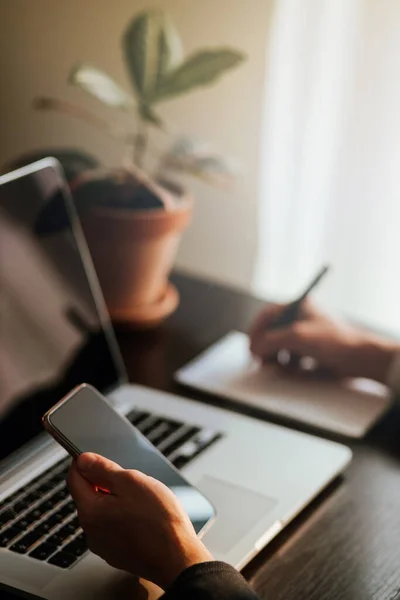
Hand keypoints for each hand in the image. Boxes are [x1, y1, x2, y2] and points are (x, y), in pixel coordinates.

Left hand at [68, 453, 212, 589]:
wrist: (178, 558)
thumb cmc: (159, 521)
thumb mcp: (132, 482)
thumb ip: (104, 469)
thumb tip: (83, 460)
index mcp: (90, 511)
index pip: (74, 478)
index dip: (83, 462)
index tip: (94, 456)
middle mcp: (91, 531)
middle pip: (89, 495)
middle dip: (107, 483)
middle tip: (132, 482)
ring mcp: (103, 545)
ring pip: (103, 511)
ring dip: (117, 500)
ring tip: (143, 502)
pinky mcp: (116, 554)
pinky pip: (113, 527)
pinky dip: (124, 517)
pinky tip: (144, 518)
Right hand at [249, 300, 397, 382]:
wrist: (359, 358)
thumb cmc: (333, 341)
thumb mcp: (296, 337)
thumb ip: (270, 341)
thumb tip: (255, 348)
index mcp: (298, 306)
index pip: (268, 314)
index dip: (256, 330)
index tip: (251, 346)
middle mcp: (300, 318)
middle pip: (272, 332)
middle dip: (266, 347)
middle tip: (262, 361)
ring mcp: (306, 334)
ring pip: (280, 346)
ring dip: (277, 358)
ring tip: (281, 366)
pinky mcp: (311, 350)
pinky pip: (291, 357)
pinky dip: (290, 365)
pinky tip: (297, 369)